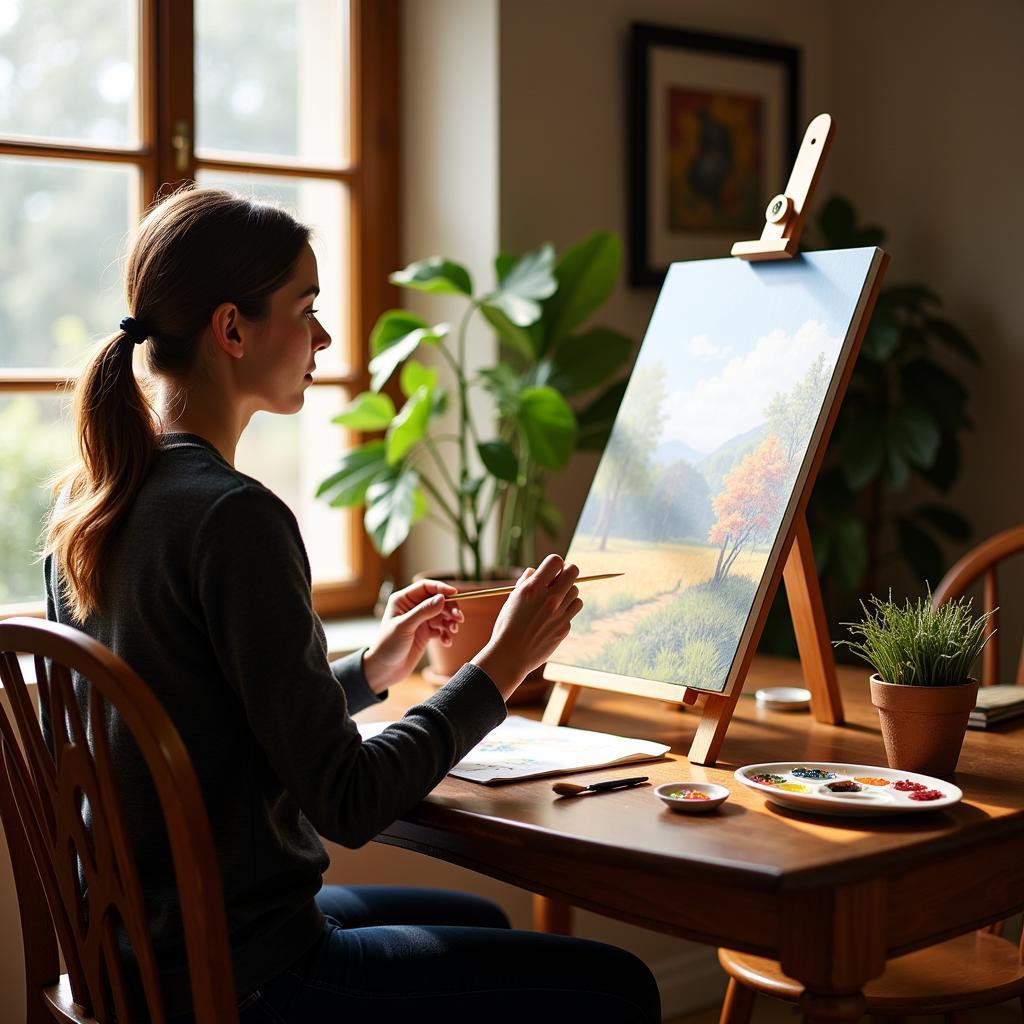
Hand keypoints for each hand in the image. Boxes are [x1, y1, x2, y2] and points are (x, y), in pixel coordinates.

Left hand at [362, 580, 463, 692]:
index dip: (441, 588)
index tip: (455, 593)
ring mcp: (420, 620)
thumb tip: (442, 598)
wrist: (385, 670)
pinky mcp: (426, 633)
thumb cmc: (387, 646)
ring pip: (442, 614)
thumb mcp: (404, 627)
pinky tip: (446, 642)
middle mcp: (413, 607)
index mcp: (403, 600)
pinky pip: (441, 628)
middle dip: (450, 608)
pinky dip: (446, 634)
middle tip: (459, 618)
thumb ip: (423, 612)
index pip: (425, 587)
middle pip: (438, 600)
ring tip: (453, 631)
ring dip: (450, 621)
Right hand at [473, 554, 581, 700]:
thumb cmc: (507, 626)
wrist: (510, 655)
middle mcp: (549, 598)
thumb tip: (535, 571)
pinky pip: (573, 610)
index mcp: (533, 588)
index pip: (556, 561)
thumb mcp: (512, 599)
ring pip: (576, 591)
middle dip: (567, 572)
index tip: (551, 571)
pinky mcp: (564, 627)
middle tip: (560, 580)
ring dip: (567, 592)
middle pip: (573, 571)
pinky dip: (566, 610)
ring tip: (555, 601)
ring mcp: (559, 613)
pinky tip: (553, 617)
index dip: (555, 563)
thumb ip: (525, 582)